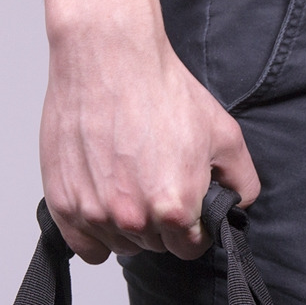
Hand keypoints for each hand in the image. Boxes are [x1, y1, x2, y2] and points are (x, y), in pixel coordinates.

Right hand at [40, 10, 260, 263]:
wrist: (108, 56)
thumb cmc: (159, 89)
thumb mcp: (224, 134)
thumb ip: (242, 181)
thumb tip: (239, 203)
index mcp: (175, 208)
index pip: (189, 248)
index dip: (193, 229)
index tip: (186, 210)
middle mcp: (133, 217)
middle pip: (155, 245)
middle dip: (161, 222)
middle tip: (155, 182)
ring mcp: (94, 212)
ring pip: (120, 244)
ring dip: (127, 226)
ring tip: (128, 183)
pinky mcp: (63, 202)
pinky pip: (85, 247)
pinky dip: (94, 234)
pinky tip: (104, 206)